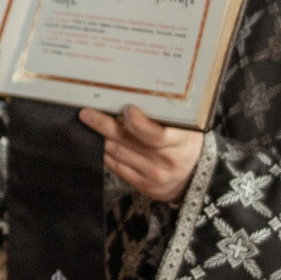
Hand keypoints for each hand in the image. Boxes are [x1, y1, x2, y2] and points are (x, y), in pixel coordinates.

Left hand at [80, 106, 203, 203]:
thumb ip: (167, 115)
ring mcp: (153, 175)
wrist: (193, 176)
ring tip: (88, 123)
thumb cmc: (186, 143)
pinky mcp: (142, 185)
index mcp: (179, 142)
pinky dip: (105, 153)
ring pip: (117, 154)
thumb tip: (137, 94)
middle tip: (87, 113)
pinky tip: (99, 142)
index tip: (125, 108)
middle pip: (127, 142)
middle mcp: (166, 161)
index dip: (136, 122)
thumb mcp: (187, 127)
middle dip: (103, 125)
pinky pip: (117, 168)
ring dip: (101, 138)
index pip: (154, 135)